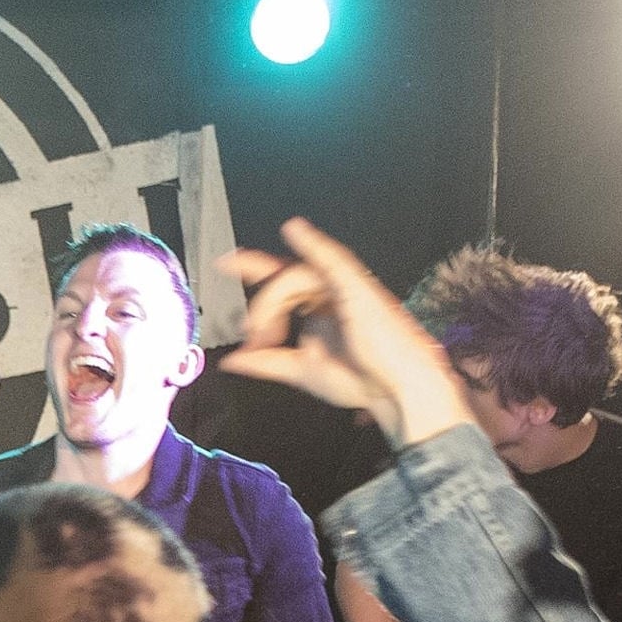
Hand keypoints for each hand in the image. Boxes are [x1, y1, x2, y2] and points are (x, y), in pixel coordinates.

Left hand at [216, 218, 469, 450]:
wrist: (397, 391)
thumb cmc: (362, 380)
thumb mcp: (301, 370)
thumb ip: (267, 362)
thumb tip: (231, 360)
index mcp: (318, 308)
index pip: (281, 279)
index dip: (254, 268)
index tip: (224, 263)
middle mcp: (330, 292)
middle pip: (283, 279)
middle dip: (260, 304)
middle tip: (251, 336)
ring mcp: (344, 287)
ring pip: (296, 276)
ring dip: (271, 300)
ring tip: (264, 335)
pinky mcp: (358, 288)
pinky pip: (333, 259)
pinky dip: (313, 243)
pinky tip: (294, 229)